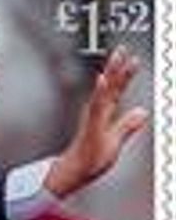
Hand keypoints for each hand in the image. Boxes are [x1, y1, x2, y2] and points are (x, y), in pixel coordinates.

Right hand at [45, 46, 147, 196]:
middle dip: (117, 66)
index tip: (132, 59)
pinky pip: (97, 105)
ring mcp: (94, 116)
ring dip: (110, 74)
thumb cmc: (92, 157)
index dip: (125, 74)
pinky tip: (102, 80)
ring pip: (104, 90)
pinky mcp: (91, 124)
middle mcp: (98, 110)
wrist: (76, 171)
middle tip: (123, 49)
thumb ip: (128, 125)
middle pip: (110, 85)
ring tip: (116, 59)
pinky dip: (99, 92)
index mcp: (104, 112)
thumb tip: (142, 113)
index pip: (116, 89)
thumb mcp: (117, 139)